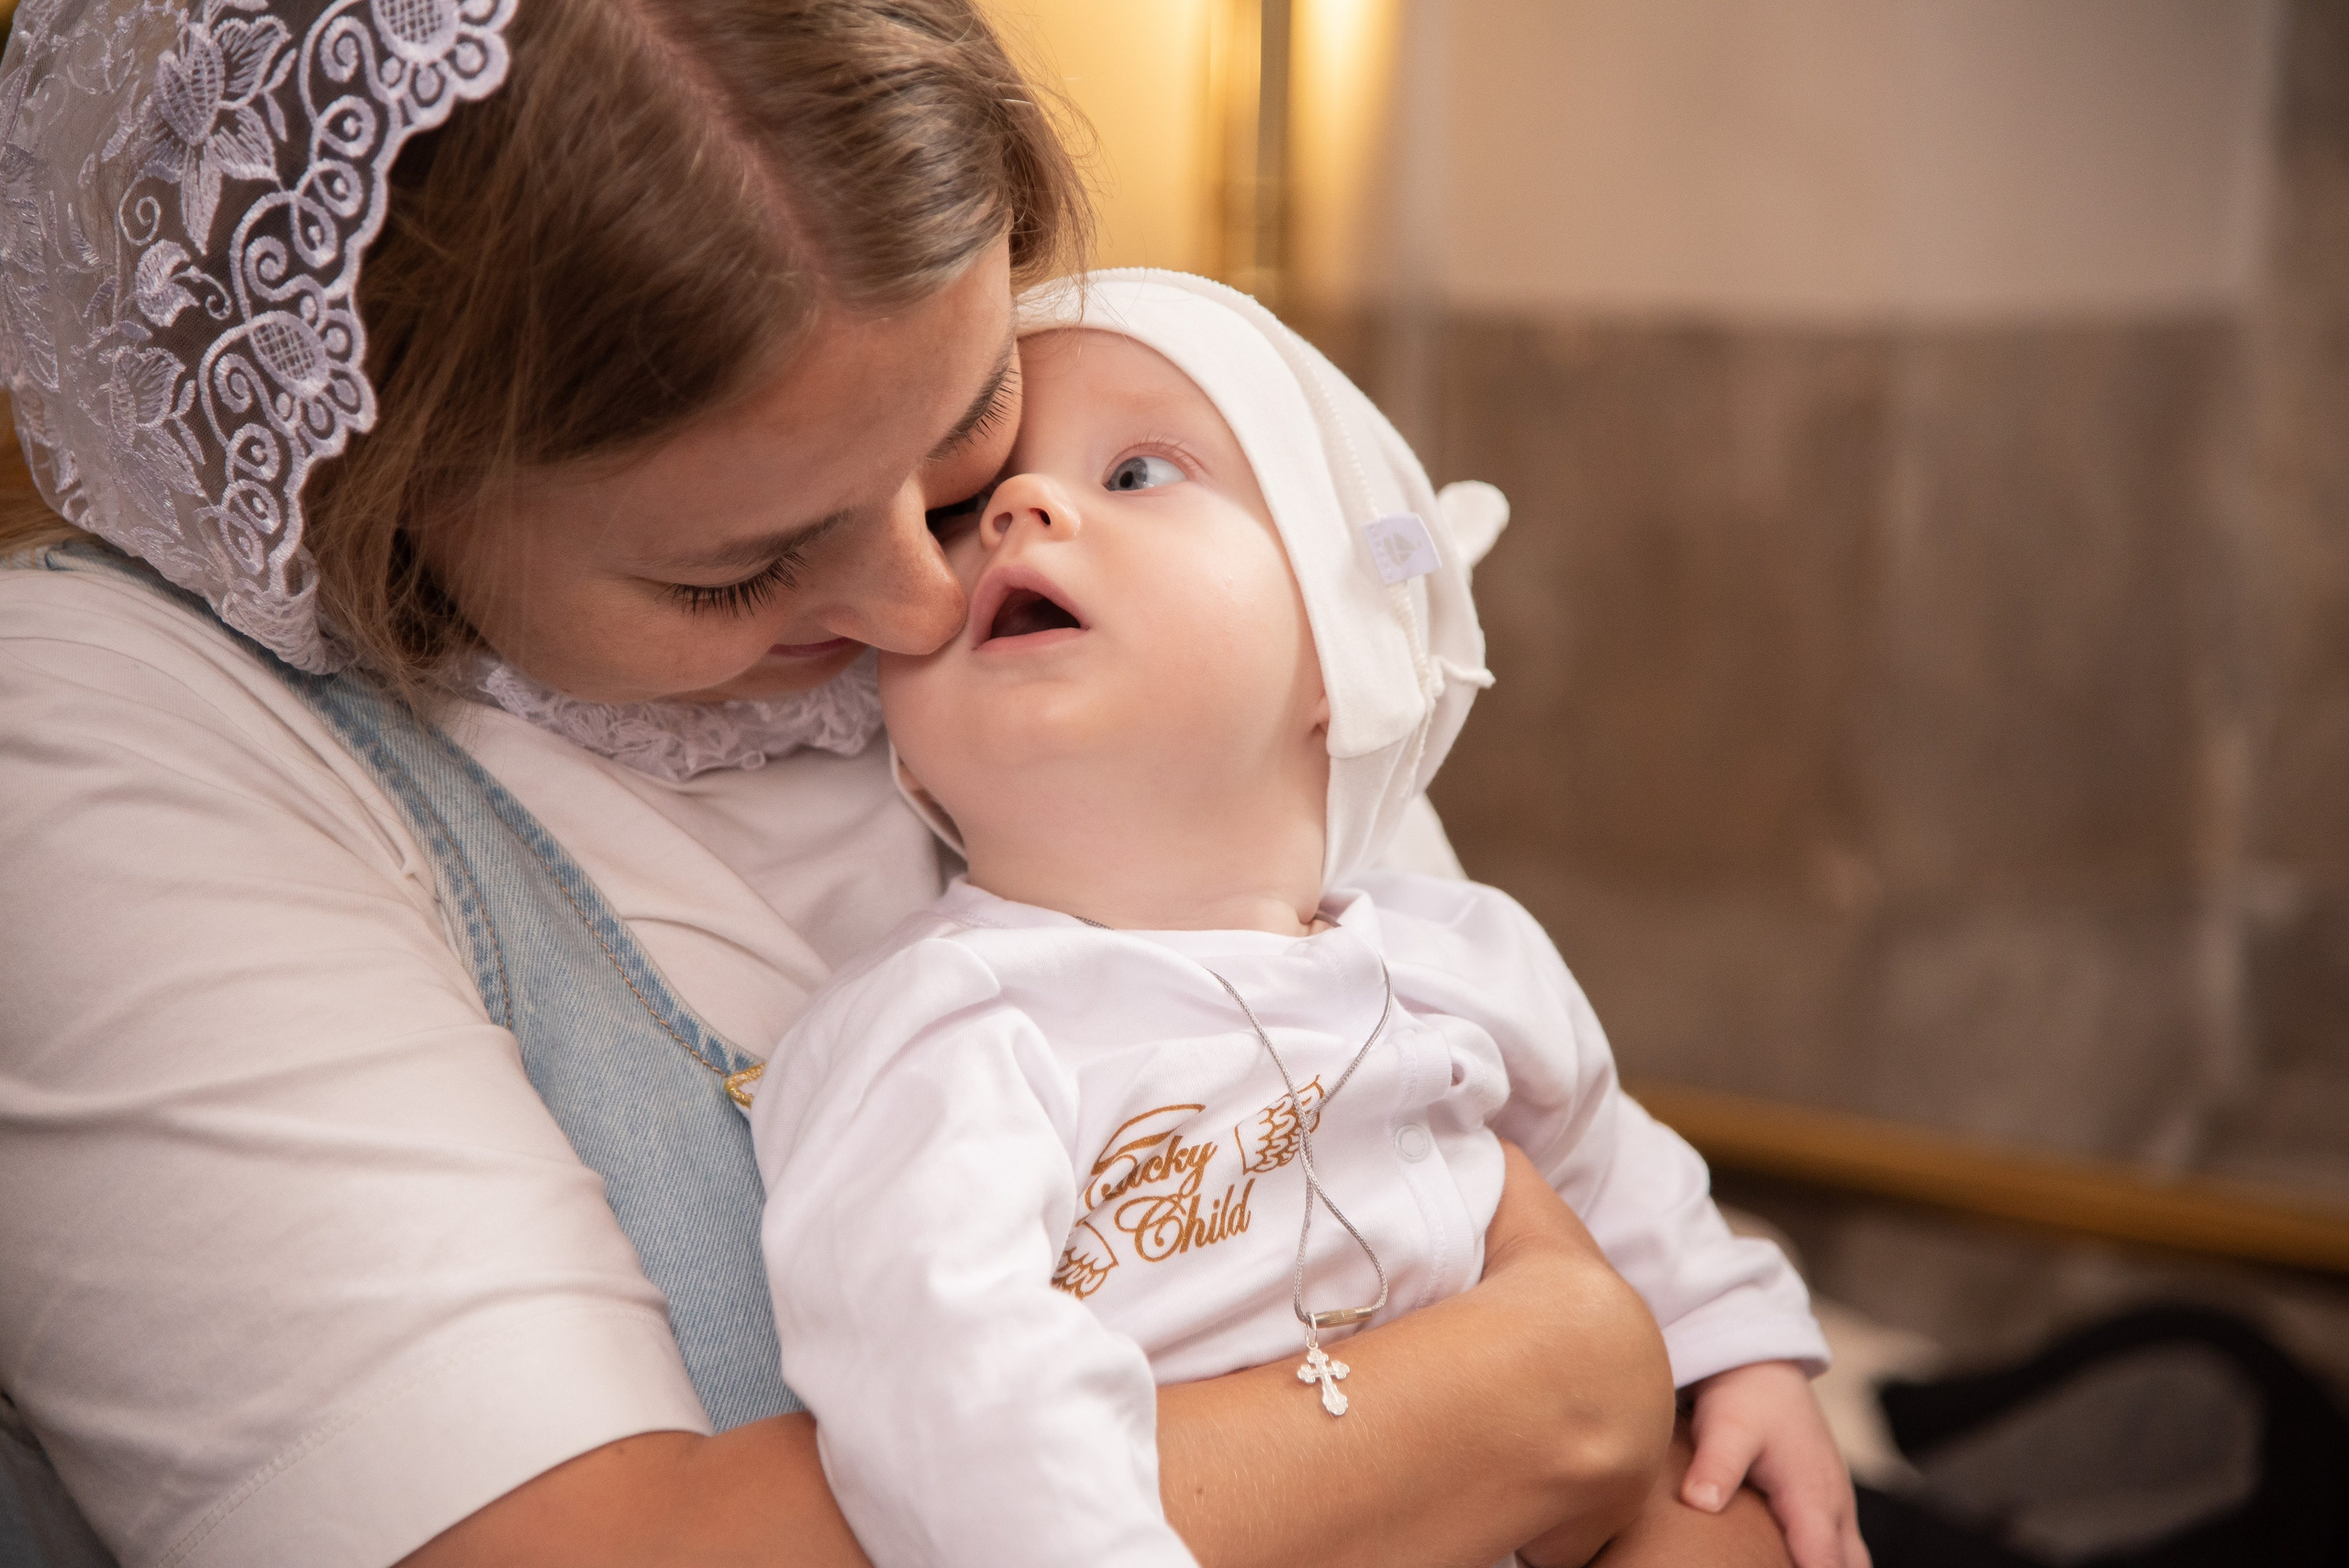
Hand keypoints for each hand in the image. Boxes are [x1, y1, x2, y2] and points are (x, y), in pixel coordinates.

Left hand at [1681, 1360, 1867, 1567]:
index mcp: (1812, 1497)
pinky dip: (1829, 1565)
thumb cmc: (1745, 1396)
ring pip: (1850, 1562)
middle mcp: (1834, 1507)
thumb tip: (1701, 1502)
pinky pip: (1840, 1550)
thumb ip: (1716, 1466)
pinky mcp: (1825, 1503)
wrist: (1762, 1365)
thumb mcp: (1727, 1426)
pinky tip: (1794, 1564)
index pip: (1825, 1566)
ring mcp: (1836, 1505)